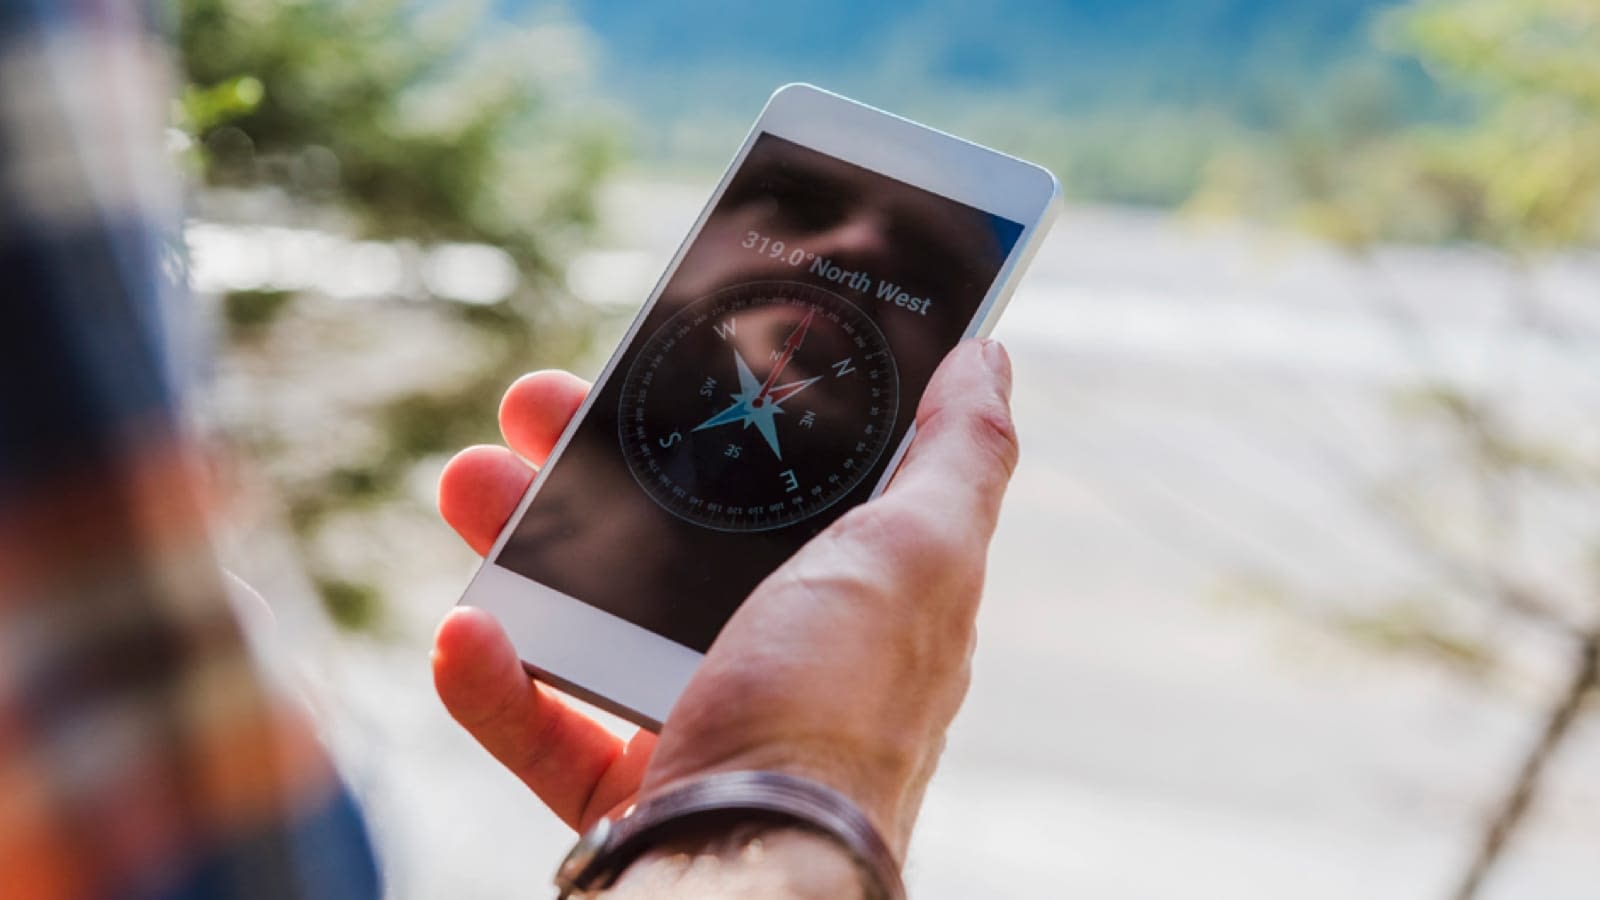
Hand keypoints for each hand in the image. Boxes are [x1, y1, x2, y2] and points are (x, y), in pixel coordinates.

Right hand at [432, 339, 1018, 856]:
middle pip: (671, 538)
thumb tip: (987, 360)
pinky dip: (498, 683)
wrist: (752, 873)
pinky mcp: (628, 791)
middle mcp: (779, 655)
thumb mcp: (919, 556)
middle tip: (535, 409)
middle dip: (592, 466)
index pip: (781, 477)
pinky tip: (465, 634)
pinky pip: (545, 727)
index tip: (657, 355)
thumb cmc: (839, 710)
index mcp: (850, 594)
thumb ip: (959, 459)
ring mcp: (699, 723)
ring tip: (470, 485)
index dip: (721, 410)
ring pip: (594, 618)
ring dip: (524, 549)